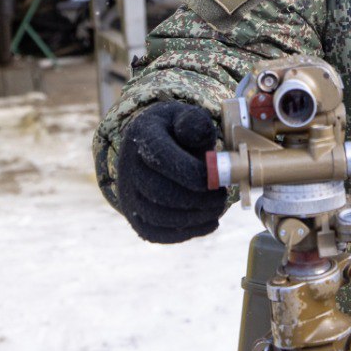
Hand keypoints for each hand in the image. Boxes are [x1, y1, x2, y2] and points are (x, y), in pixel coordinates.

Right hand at [116, 101, 226, 242]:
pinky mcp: (135, 216)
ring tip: (217, 208)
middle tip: (221, 198)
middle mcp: (128, 167)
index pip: (163, 159)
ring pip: (158, 216)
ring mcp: (128, 194)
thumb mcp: (185, 117)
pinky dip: (185, 233)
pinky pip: (156, 232)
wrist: (148, 145)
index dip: (194, 173)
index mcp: (142, 137)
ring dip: (194, 218)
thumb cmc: (175, 132)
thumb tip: (196, 133)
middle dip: (197, 199)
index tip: (218, 179)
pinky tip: (208, 223)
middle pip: (160, 192)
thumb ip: (194, 123)